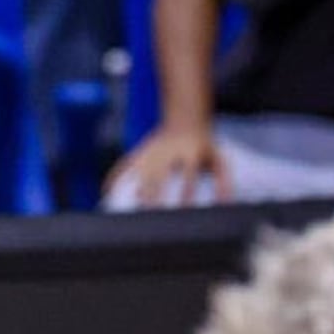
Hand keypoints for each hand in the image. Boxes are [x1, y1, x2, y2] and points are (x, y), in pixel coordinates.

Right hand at [105, 121, 228, 207]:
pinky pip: (124, 163)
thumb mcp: (217, 159)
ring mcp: (152, 151)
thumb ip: (222, 181)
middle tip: (151, 215)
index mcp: (190, 152)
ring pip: (141, 172)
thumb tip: (225, 204)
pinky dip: (114, 176)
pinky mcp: (140, 150)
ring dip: (135, 190)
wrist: (185, 118)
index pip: (189, 174)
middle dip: (155, 195)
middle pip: (160, 175)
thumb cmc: (203, 146)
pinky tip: (107, 192)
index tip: (184, 209)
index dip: (186, 191)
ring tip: (131, 209)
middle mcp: (169, 152)